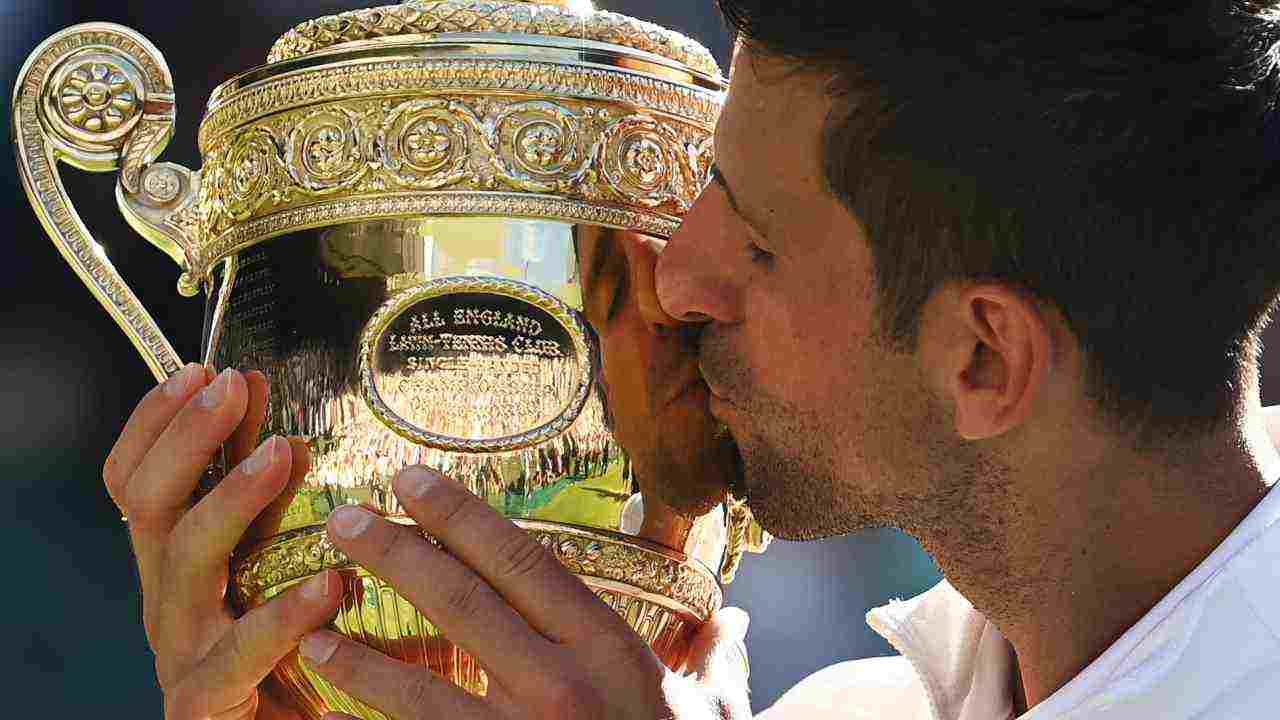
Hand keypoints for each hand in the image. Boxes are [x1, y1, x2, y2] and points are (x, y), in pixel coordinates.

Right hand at [103, 364, 344, 718]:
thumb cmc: (274, 653)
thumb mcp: (264, 564)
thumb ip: (267, 502)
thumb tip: (281, 428)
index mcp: (173, 561)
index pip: (134, 479)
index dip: (158, 421)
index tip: (203, 369)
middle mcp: (168, 598)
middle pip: (150, 504)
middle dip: (187, 437)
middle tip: (232, 387)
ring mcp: (184, 649)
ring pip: (186, 562)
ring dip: (230, 499)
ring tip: (279, 453)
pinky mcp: (210, 701)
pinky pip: (241, 653)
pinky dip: (286, 615)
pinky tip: (331, 585)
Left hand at [297, 466, 751, 719]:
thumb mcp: (717, 711)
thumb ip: (718, 658)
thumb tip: (735, 620)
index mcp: (611, 648)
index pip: (521, 560)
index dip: (459, 516)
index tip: (410, 481)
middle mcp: (561, 686)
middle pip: (461, 602)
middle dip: (394, 554)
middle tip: (342, 520)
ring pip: (422, 688)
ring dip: (359, 653)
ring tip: (310, 625)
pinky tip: (335, 716)